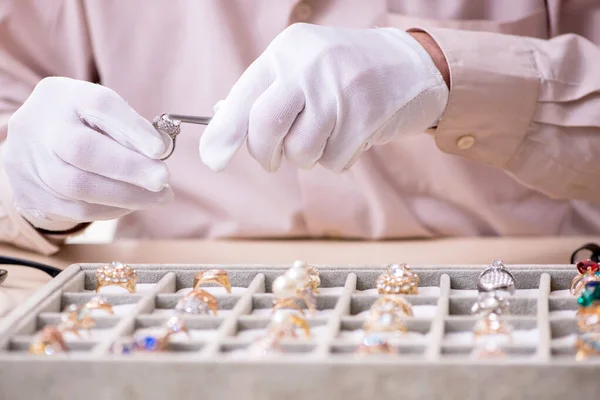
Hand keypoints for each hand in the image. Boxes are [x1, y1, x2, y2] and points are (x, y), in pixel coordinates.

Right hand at [2, 77, 172, 230]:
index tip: (160, 150)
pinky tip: (132, 204)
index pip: (98, 105)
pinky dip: (111, 209)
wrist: (33, 147)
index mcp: (63, 95)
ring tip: (158, 197)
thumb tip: (158, 153)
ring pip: (78, 186)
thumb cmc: (81, 125)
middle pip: (82, 149)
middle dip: (129, 168)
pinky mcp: (28, 193)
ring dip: (127, 196)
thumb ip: (128, 128)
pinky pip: (76, 209)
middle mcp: (38, 124)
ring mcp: (27, 160)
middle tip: (162, 179)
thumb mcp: (102, 114)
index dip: (131, 129)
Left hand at [200, 23, 448, 172]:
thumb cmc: (344, 74)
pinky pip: (334, 161)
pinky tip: (352, 134)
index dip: (223, 133)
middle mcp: (310, 66)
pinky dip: (337, 158)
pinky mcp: (366, 116)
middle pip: (265, 127)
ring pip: (300, 152)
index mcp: (286, 51)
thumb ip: (265, 95)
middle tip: (273, 159)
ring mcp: (340, 90)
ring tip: (327, 133)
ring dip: (308, 156)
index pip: (243, 98)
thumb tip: (222, 129)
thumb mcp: (302, 69)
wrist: (410, 64)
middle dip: (264, 153)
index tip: (213, 159)